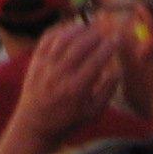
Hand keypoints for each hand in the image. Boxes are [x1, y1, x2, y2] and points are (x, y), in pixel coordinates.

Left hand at [8, 19, 120, 148]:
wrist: (34, 125)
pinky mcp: (35, 61)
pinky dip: (60, 29)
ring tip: (88, 28)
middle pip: (80, 46)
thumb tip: (118, 70)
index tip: (116, 38)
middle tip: (104, 32)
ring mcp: (45, 66)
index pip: (96, 61)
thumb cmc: (67, 120)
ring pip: (63, 38)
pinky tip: (70, 29)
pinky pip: (48, 38)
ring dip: (78, 29)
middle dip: (96, 35)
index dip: (109, 46)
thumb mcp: (92, 113)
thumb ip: (107, 91)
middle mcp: (60, 75)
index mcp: (76, 89)